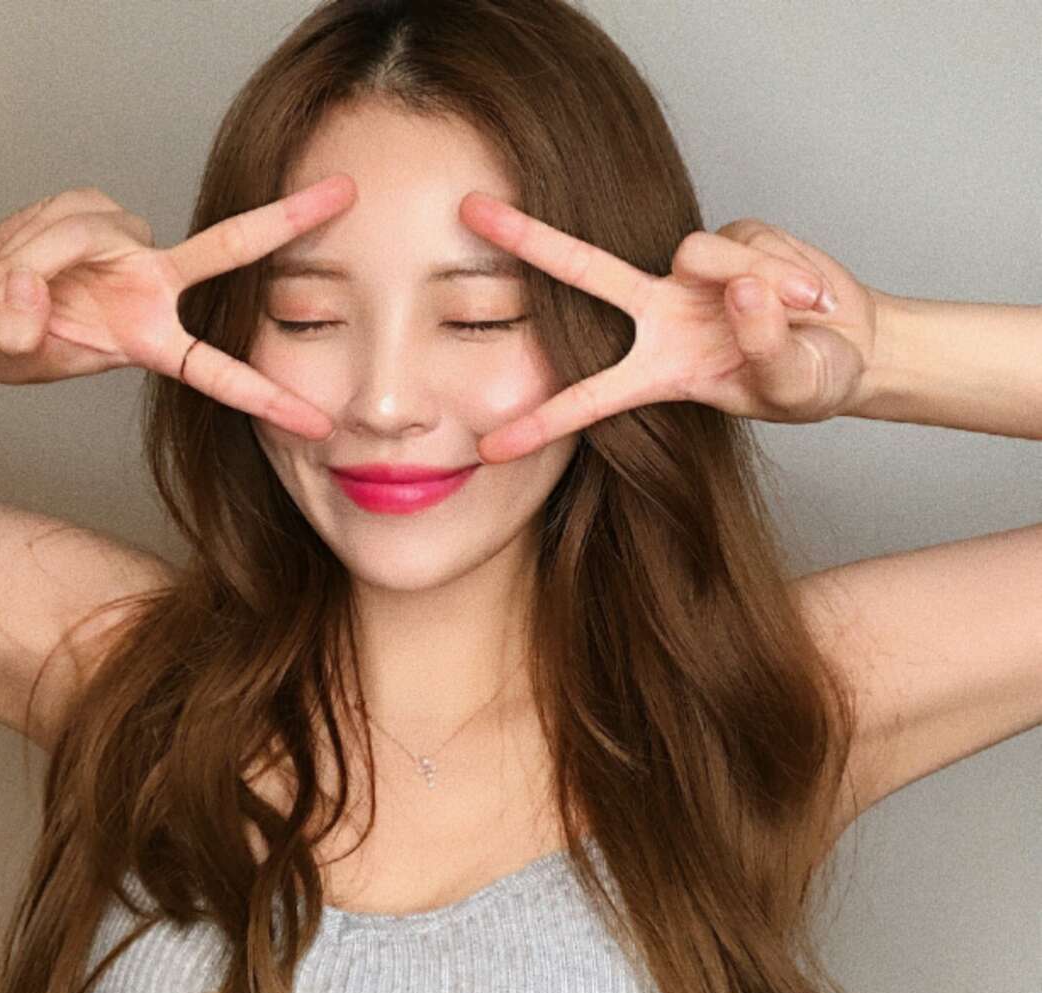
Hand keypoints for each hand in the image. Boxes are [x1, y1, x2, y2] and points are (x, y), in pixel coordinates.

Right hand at [0, 176, 356, 439]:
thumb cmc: (18, 342)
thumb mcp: (16, 356)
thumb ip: (23, 334)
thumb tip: (28, 290)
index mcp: (153, 342)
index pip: (220, 371)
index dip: (269, 398)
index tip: (320, 423)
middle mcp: (155, 286)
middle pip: (228, 247)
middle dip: (288, 219)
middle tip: (345, 193)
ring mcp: (127, 244)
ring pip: (82, 236)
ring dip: (25, 266)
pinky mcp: (92, 209)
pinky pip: (53, 221)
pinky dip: (13, 249)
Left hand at [458, 193, 878, 463]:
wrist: (855, 346)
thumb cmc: (808, 379)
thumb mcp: (794, 386)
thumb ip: (768, 349)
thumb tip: (739, 292)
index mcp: (657, 372)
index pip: (588, 399)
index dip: (541, 423)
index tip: (489, 450)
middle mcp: (659, 316)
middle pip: (584, 271)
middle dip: (529, 239)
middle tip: (469, 210)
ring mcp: (693, 275)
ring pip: (703, 257)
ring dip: (762, 283)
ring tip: (810, 311)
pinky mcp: (732, 238)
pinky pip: (749, 244)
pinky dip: (789, 268)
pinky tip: (813, 291)